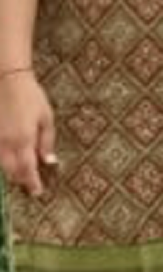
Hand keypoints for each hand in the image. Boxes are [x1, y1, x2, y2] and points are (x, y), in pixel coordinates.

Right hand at [0, 71, 50, 195]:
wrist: (6, 79)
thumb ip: (46, 142)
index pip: (27, 170)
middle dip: (20, 179)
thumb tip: (49, 162)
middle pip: (10, 171)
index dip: (32, 183)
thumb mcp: (46, 118)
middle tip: (29, 184)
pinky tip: (9, 157)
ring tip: (20, 173)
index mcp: (23, 140)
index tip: (37, 192)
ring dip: (9, 170)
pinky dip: (1, 158)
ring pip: (0, 163)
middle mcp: (5, 143)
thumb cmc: (30, 97)